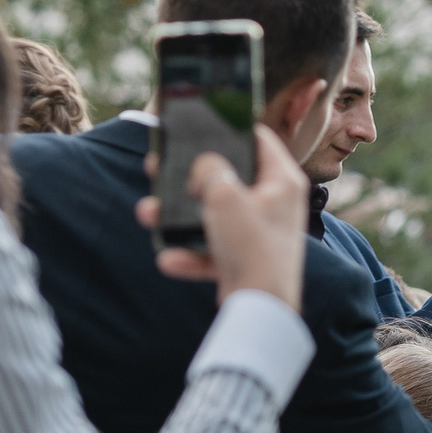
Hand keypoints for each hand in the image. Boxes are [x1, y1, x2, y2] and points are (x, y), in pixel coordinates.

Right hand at [141, 128, 308, 308]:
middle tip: (158, 165)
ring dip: (178, 216)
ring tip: (148, 212)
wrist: (260, 311)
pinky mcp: (245, 260)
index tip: (201, 121)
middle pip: (228, 176)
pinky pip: (211, 249)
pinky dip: (190, 254)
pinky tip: (169, 259)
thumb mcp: (225, 195)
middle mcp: (275, 204)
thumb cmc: (252, 248)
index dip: (231, 126)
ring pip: (213, 214)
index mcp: (283, 181)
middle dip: (189, 174)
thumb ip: (210, 168)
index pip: (259, 139)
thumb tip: (205, 165)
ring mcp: (259, 233)